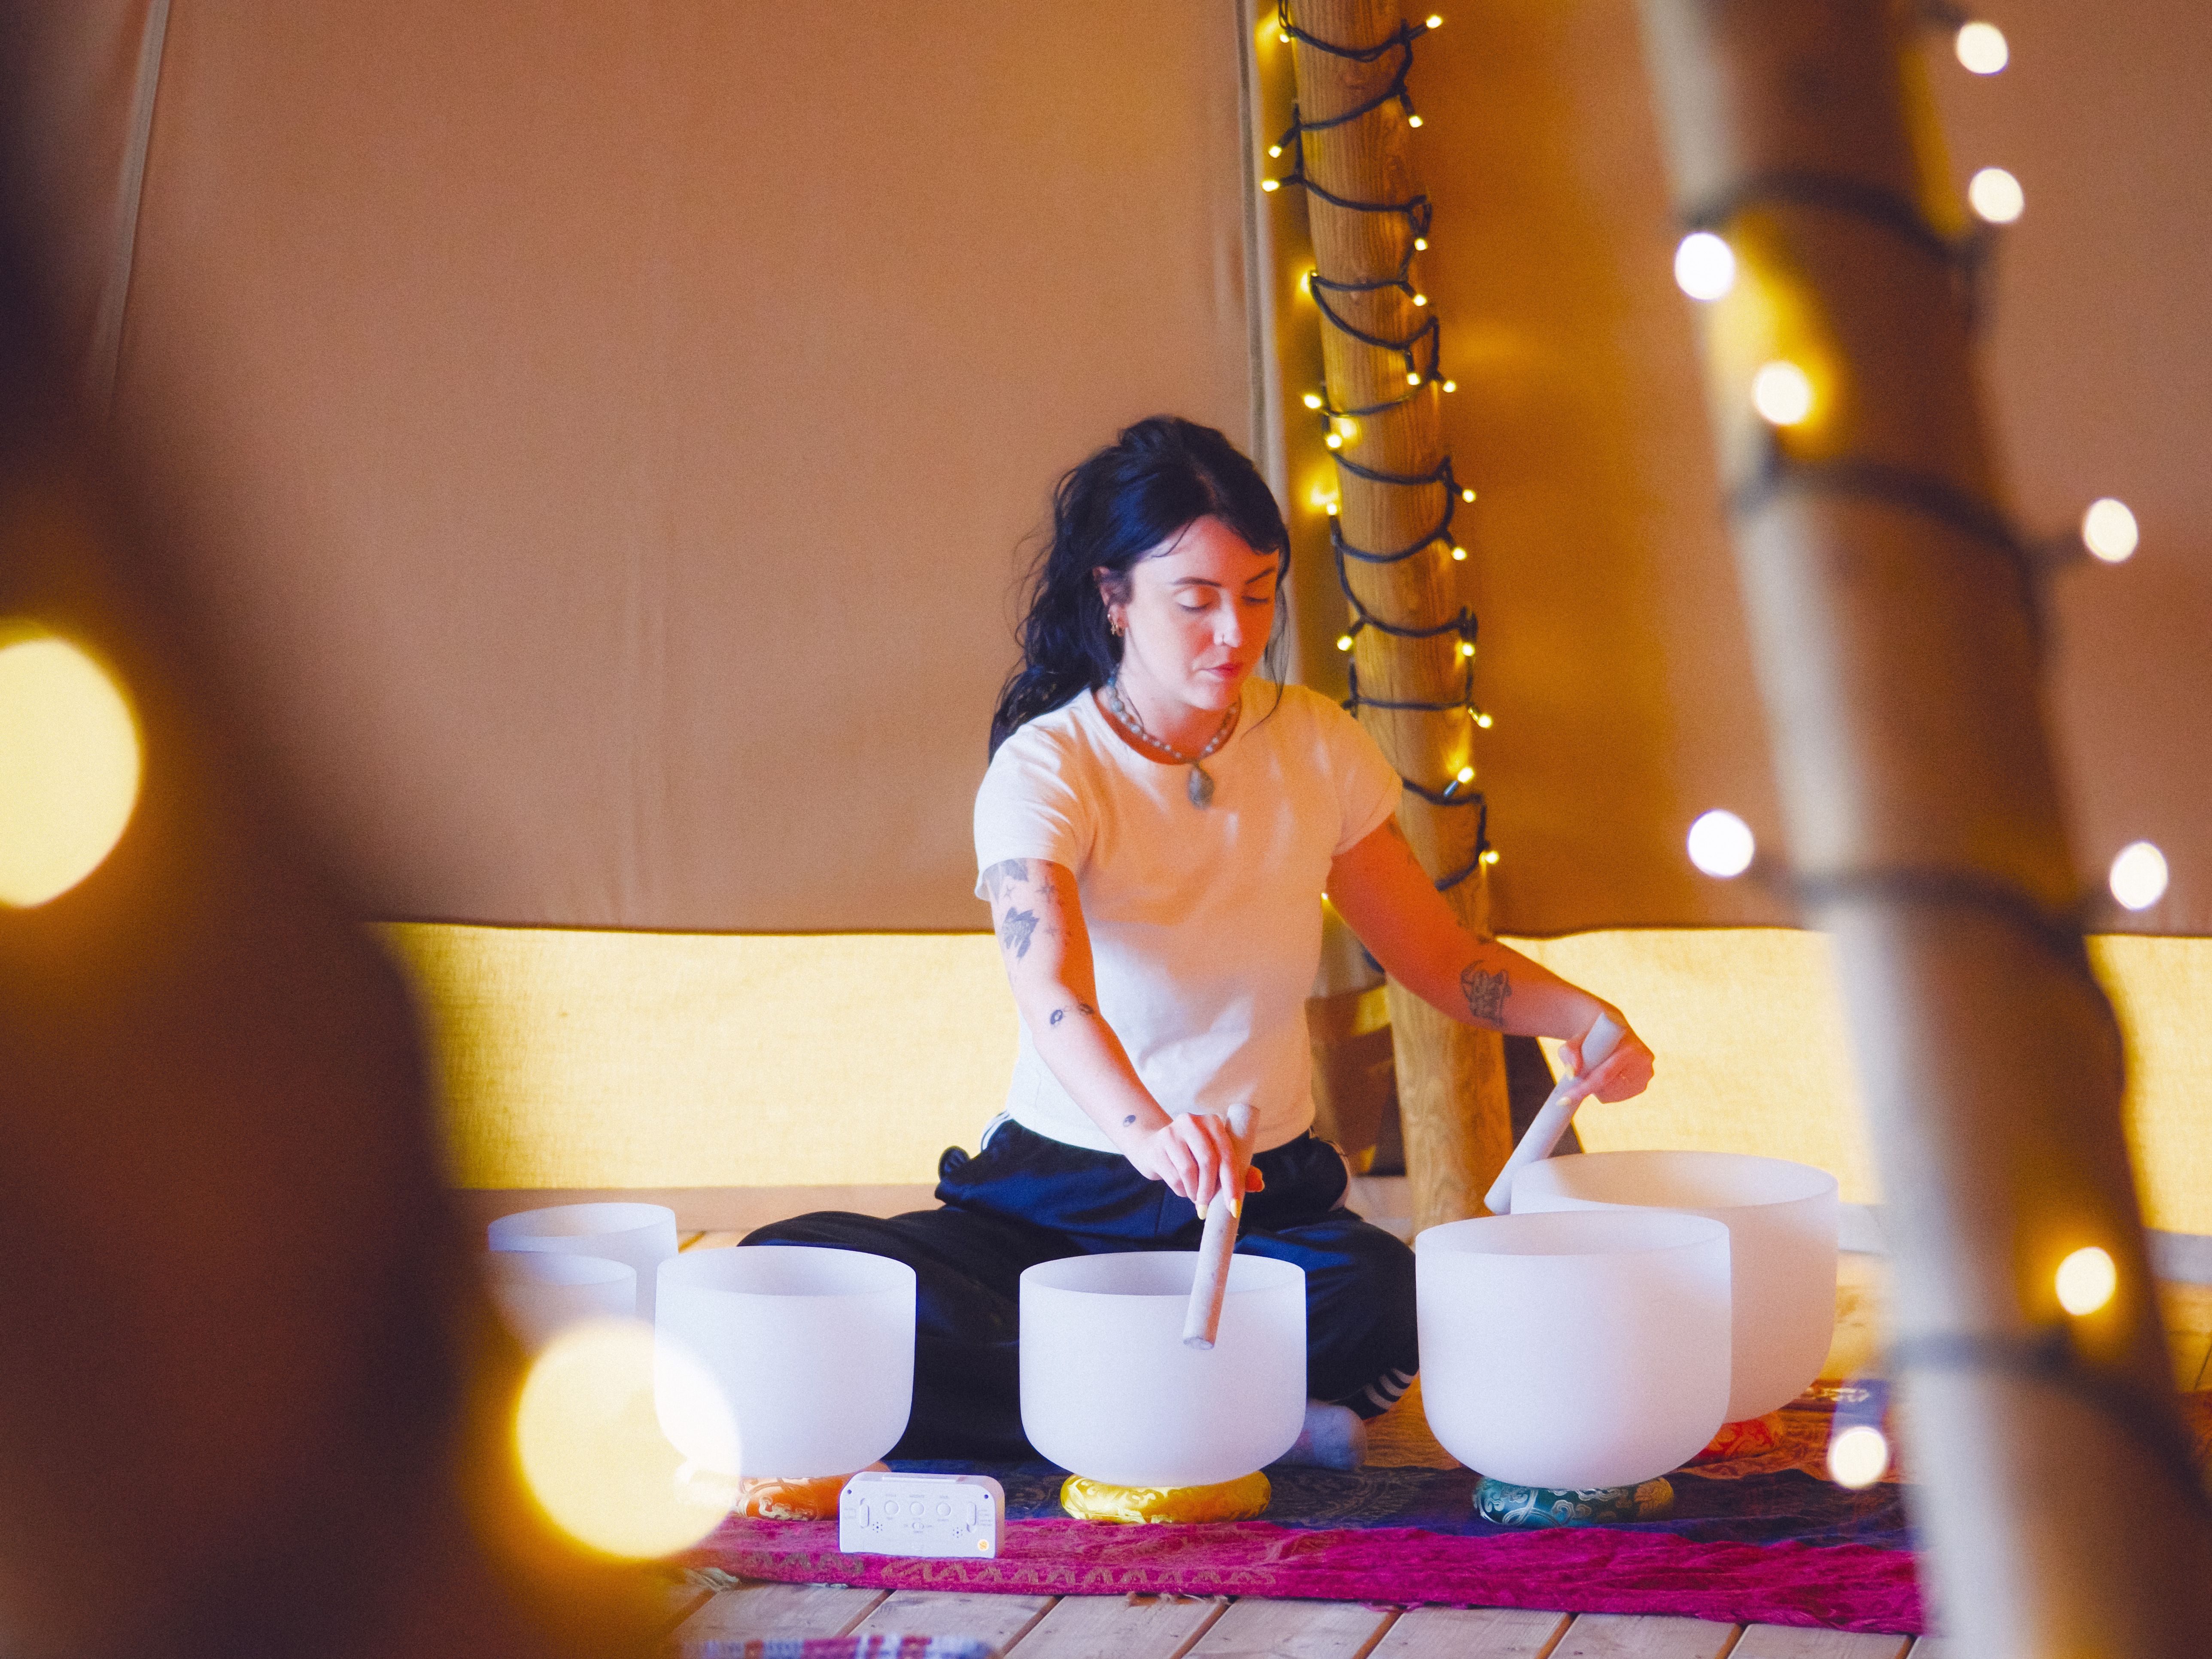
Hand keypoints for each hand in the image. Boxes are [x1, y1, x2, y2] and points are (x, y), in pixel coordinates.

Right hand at [1126, 1114, 1265, 1212]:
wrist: (1152, 1146)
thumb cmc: (1192, 1155)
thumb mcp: (1215, 1157)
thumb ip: (1238, 1171)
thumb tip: (1258, 1183)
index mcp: (1212, 1122)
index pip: (1227, 1154)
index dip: (1233, 1183)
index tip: (1234, 1208)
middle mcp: (1192, 1122)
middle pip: (1209, 1162)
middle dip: (1210, 1190)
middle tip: (1208, 1207)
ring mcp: (1172, 1132)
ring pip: (1189, 1171)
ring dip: (1195, 1192)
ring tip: (1196, 1197)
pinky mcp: (1156, 1147)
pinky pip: (1174, 1177)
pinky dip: (1182, 1191)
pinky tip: (1183, 1189)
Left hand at [1557, 1011, 1654, 1103]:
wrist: (1610, 1030)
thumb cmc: (1590, 1036)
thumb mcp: (1575, 1039)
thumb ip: (1570, 1052)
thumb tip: (1572, 1074)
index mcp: (1630, 1046)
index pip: (1604, 1075)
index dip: (1583, 1088)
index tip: (1563, 1100)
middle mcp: (1643, 1059)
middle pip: (1609, 1087)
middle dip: (1588, 1089)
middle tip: (1573, 1085)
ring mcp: (1646, 1073)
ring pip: (1614, 1095)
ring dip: (1598, 1090)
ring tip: (1594, 1071)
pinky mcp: (1644, 1083)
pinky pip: (1620, 1096)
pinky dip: (1608, 1092)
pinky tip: (1606, 1077)